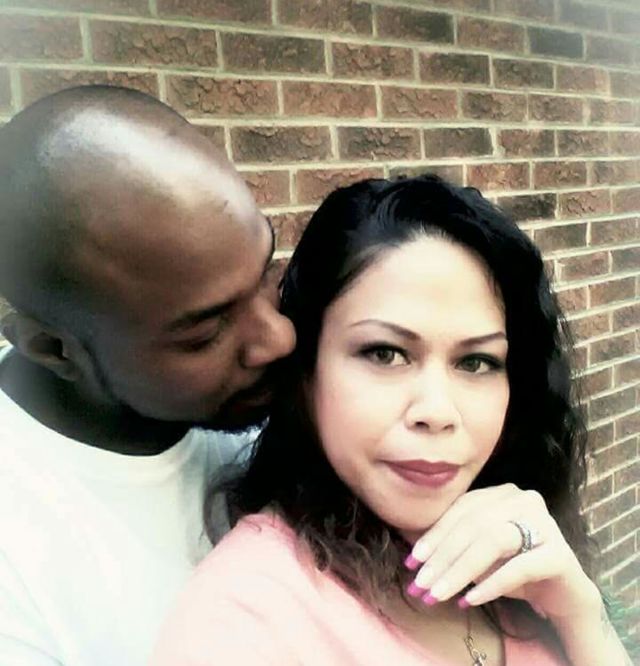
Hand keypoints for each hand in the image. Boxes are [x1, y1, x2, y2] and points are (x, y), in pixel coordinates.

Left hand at [404, 483, 599, 621]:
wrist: (563, 594)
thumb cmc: (514, 569)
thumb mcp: (478, 553)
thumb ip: (451, 545)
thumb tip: (412, 556)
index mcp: (501, 493)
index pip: (460, 510)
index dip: (433, 535)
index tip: (411, 561)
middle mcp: (524, 500)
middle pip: (473, 525)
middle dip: (442, 557)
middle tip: (420, 584)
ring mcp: (546, 523)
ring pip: (493, 541)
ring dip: (460, 571)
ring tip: (438, 594)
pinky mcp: (561, 554)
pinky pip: (520, 567)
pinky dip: (491, 584)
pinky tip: (469, 600)